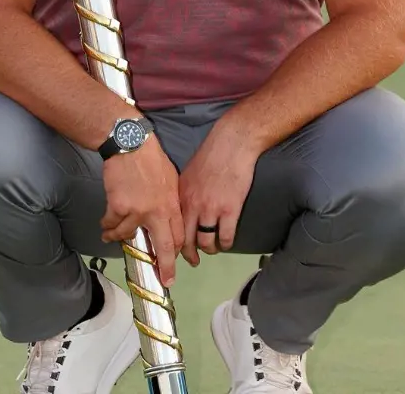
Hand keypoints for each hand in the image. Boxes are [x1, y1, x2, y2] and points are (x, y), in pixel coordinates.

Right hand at [100, 136, 183, 287]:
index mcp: (172, 204)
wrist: (131, 147)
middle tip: (165, 280)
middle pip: (163, 246)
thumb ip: (170, 203)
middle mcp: (158, 211)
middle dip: (164, 267)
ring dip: (117, 238)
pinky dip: (106, 227)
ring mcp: (138, 211)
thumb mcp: (171, 181)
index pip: (178, 235)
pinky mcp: (118, 208)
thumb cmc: (152, 161)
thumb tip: (167, 220)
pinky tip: (105, 225)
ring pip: (126, 236)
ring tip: (111, 236)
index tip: (175, 265)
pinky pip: (110, 225)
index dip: (176, 253)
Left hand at [178, 119, 261, 266]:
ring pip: (205, 242)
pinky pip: (226, 236)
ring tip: (214, 249)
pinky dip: (226, 243)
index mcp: (180, 197)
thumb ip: (184, 194)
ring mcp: (211, 209)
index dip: (172, 244)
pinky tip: (227, 243)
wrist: (233, 144)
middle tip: (193, 261)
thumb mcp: (188, 174)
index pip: (172, 228)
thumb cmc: (212, 154)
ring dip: (209, 250)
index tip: (175, 251)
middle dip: (189, 255)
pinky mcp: (230, 209)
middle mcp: (192, 206)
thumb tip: (183, 208)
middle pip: (186, 241)